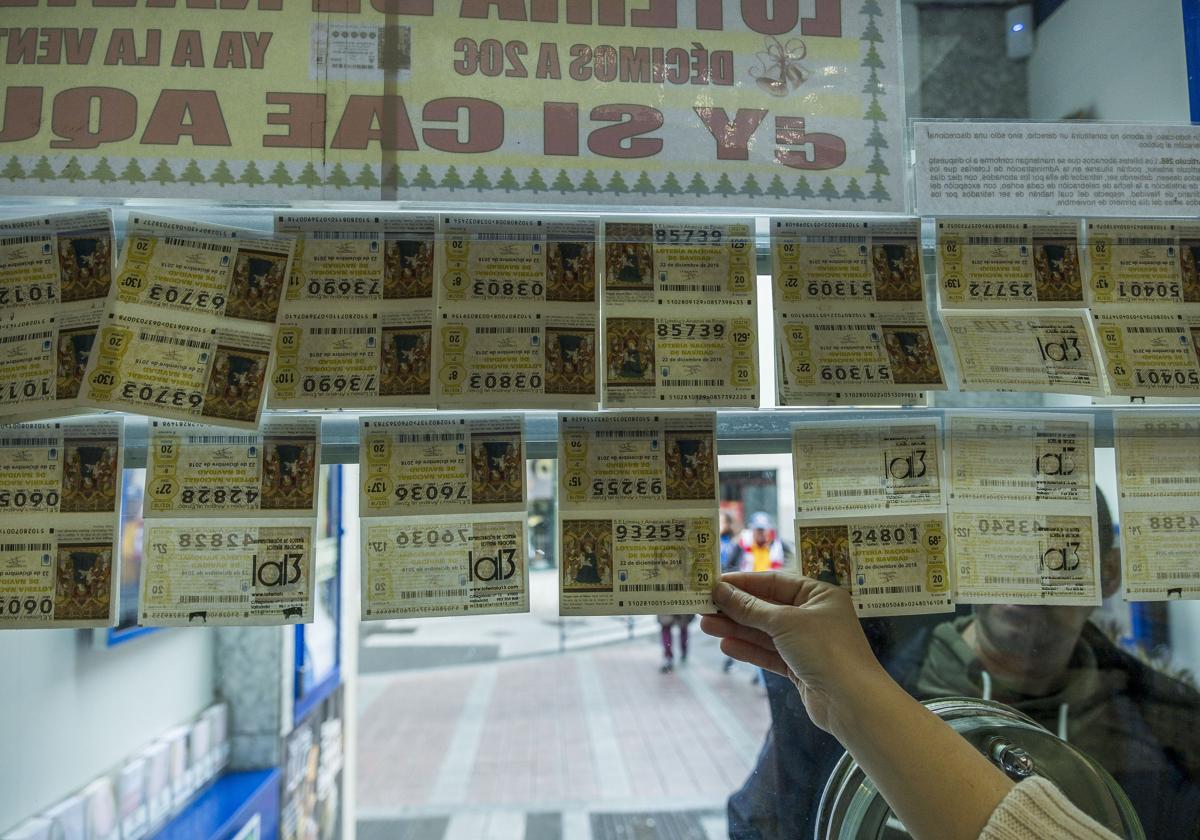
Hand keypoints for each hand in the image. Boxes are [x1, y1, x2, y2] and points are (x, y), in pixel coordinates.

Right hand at [701, 572, 887, 733]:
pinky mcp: (800, 667)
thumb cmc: (826, 650)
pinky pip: (770, 653)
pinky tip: (726, 646)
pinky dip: (749, 650)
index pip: (775, 582)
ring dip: (737, 629)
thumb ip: (750, 608)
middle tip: (704, 608)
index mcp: (819, 595)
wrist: (852, 702)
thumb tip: (720, 590)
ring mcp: (807, 643)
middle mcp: (814, 616)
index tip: (714, 583)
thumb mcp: (784, 622)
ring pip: (765, 632)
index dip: (743, 583)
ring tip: (706, 626)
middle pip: (767, 607)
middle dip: (736, 608)